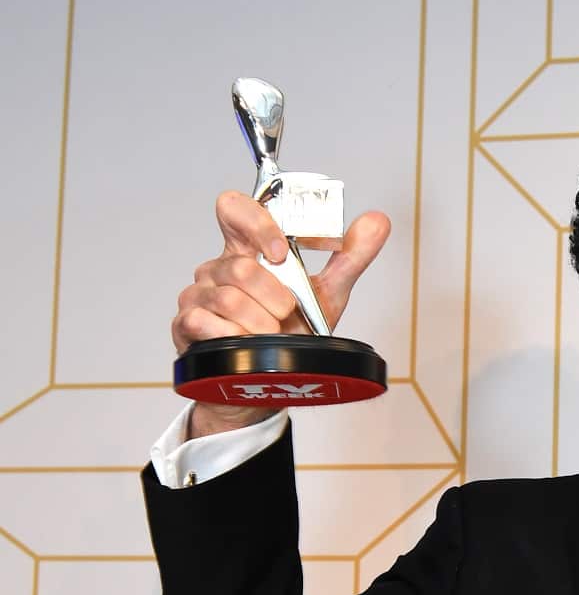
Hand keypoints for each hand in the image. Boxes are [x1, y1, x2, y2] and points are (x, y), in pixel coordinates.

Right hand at [174, 191, 390, 437]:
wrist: (268, 386)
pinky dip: (236, 337)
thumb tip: (377, 222)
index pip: (235, 209)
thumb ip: (349, 258)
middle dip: (276, 297)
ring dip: (261, 323)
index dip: (258, 224)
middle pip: (242, 267)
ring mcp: (198, 296)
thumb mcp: (327, 295)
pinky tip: (247, 344)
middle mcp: (218, 268)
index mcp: (247, 251)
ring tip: (271, 335)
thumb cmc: (291, 336)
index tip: (282, 252)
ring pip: (228, 297)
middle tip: (287, 314)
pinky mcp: (185, 325)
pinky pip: (206, 322)